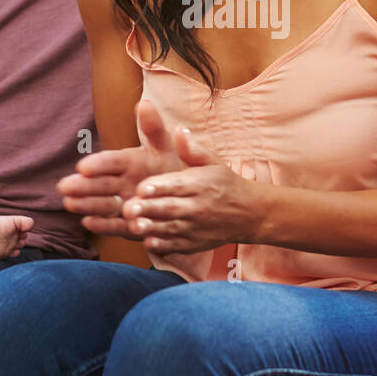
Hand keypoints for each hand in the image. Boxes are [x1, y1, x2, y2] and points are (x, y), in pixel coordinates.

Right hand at [57, 100, 186, 240]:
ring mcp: (125, 204)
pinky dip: (103, 225)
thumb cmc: (180, 165)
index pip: (112, 161)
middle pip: (102, 184)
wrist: (195, 195)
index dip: (99, 164)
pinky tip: (87, 223)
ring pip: (104, 204)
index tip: (83, 167)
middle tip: (65, 187)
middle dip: (83, 185)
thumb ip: (155, 129)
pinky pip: (116, 226)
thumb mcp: (170, 146)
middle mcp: (124, 182)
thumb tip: (144, 104)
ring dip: (87, 204)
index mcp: (132, 161)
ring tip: (70, 203)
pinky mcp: (130, 224)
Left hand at [120, 137, 260, 252]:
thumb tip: (179, 130)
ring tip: (133, 226)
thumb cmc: (225, 184)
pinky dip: (163, 245)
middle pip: (169, 208)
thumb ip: (193, 149)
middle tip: (128, 208)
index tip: (140, 188)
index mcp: (199, 183)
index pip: (176, 184)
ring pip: (170, 228)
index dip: (157, 187)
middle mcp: (197, 206)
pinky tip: (148, 242)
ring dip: (151, 228)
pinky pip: (176, 245)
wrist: (249, 214)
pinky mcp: (194, 243)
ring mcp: (195, 227)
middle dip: (149, 208)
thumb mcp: (214, 162)